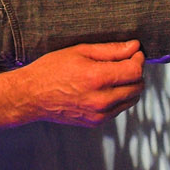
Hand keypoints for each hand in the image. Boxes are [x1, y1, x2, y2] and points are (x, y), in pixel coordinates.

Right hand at [17, 40, 146, 127]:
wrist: (32, 96)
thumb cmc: (52, 69)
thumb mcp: (80, 51)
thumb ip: (110, 50)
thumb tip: (134, 46)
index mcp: (98, 78)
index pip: (135, 71)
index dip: (138, 59)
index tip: (134, 52)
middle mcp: (102, 100)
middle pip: (137, 86)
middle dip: (135, 71)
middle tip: (124, 61)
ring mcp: (100, 114)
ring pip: (132, 99)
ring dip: (129, 85)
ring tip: (113, 74)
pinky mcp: (96, 122)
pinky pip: (119, 109)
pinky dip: (119, 97)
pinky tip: (104, 87)